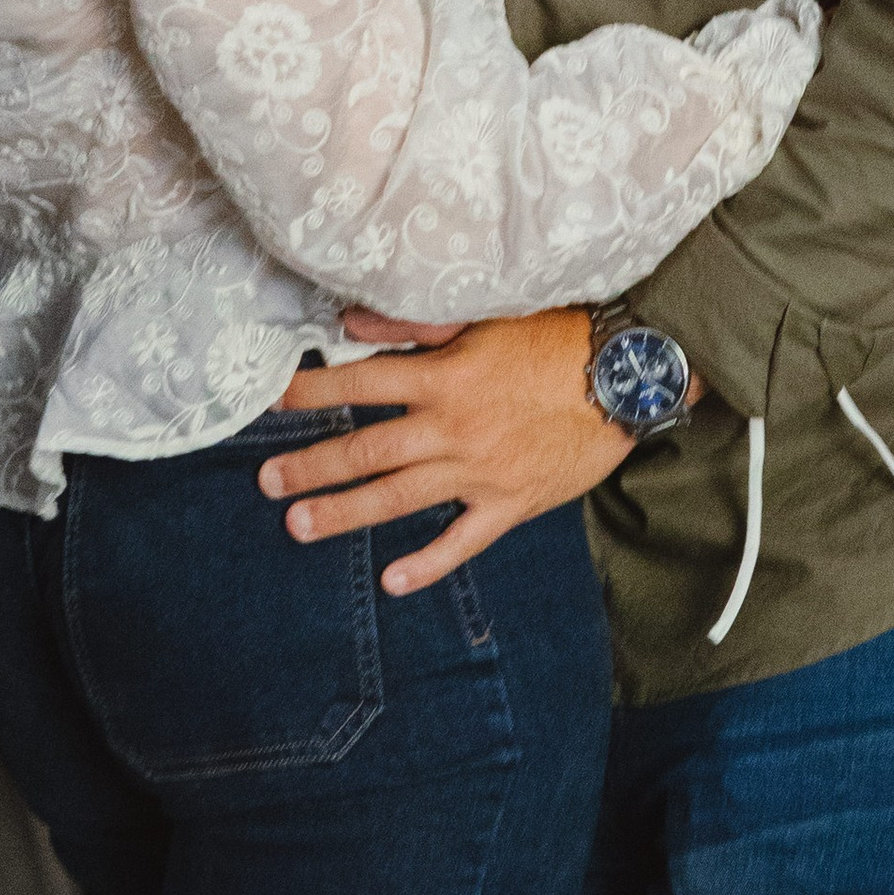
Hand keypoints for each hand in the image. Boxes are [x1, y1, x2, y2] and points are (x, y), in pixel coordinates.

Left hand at [258, 306, 627, 596]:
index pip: (359, 383)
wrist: (626, 375)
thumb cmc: (557, 336)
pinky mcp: (510, 503)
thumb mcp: (484, 314)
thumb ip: (413, 323)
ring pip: (399, 496)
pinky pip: (462, 541)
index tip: (271, 400)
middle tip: (267, 481)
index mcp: (443, 376)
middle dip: (312, 466)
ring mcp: (480, 471)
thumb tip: (349, 321)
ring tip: (299, 525)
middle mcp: (452, 427)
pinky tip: (392, 580)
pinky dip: (427, 563)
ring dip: (346, 513)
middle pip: (366, 450)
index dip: (311, 392)